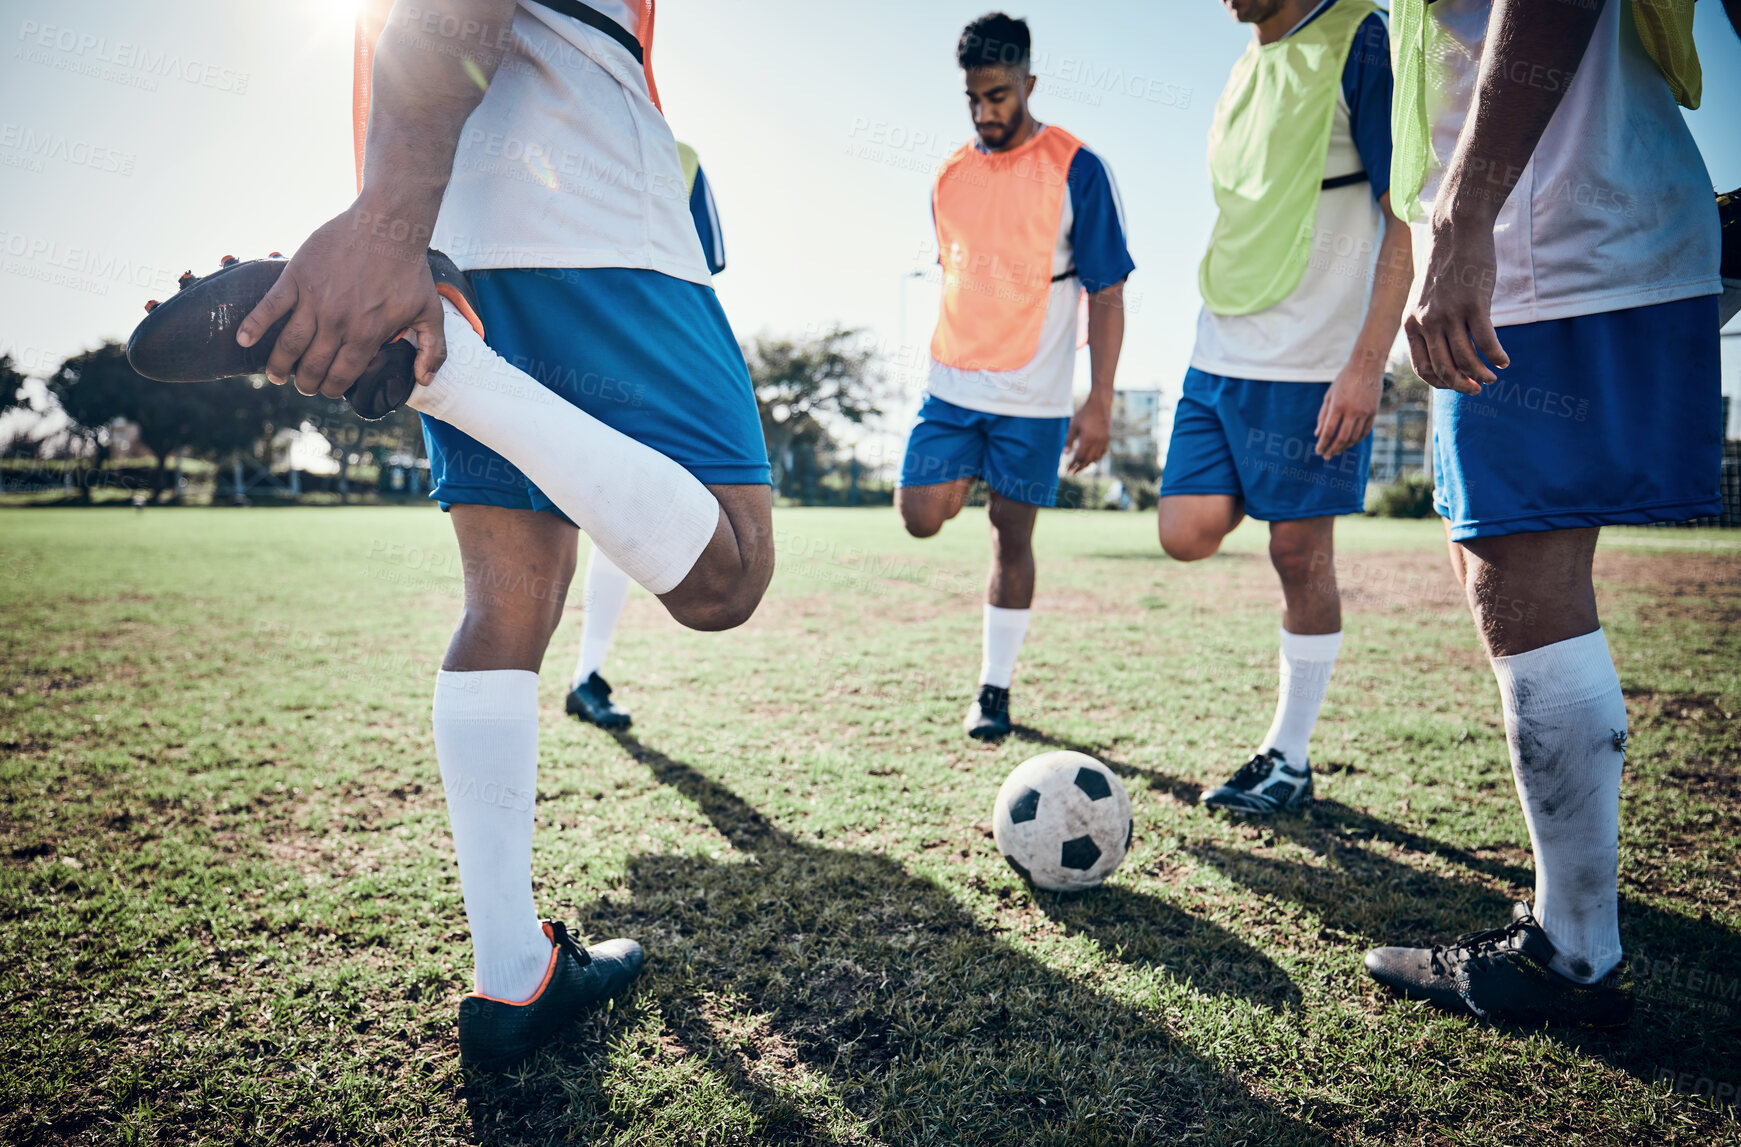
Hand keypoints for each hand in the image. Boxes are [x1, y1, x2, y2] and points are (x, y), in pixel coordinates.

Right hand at [237, 204, 446, 397]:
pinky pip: (270, 306)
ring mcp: (315, 301)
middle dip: (306, 383)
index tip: (327, 388)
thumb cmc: (409, 269)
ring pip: (289, 344)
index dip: (332, 387)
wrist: (387, 225)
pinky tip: (243, 340)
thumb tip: (425, 381)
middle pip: (312, 366)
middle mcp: (338, 323)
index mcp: (367, 335)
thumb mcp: (431, 311)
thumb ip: (433, 349)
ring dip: (278, 365)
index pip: (342, 375)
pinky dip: (254, 325)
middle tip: (302, 385)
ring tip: (276, 375)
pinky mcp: (297, 278)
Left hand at [1065, 398, 1110, 473]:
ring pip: (1095, 458)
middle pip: (1087, 460)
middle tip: (1072, 473)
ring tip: (1080, 468)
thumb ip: (1069, 440)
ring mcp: (1103, 441)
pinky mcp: (1107, 438)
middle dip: (1079, 468)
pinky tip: (1091, 460)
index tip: (1067, 469)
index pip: (1079, 457)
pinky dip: (1096, 458)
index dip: (1073, 464)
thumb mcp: (1073, 426)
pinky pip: (1102, 453)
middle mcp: (1097, 442)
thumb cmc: (1084, 414)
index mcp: (1087, 439)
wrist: (1100, 404)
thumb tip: (1065, 454)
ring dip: (1088, 464)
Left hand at [1315, 354, 1382, 458]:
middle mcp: (1352, 411)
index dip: (1323, 443)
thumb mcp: (1329, 395)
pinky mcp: (1374, 412)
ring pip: (1354, 437)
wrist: (1367, 366)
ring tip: (1336, 451)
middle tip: (1326, 456)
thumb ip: (1323, 415)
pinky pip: (1364, 432)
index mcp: (1338, 405)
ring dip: (1344, 447)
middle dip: (1333, 449)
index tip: (1318, 451)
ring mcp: (1365, 412)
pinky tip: (1349, 443)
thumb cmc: (1344, 379)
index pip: (1329, 431)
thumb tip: (1317, 434)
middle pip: (1342, 437)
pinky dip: (1356, 440)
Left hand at [1402, 214, 1507, 394]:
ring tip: (1492, 377)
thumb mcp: (1425, 297)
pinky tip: (1503, 361)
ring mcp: (1450, 314)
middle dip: (1462, 385)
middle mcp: (1427, 322)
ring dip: (1481, 374)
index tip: (1456, 386)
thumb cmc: (1445, 265)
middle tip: (1478, 388)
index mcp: (1411, 323)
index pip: (1422, 367)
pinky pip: (1486, 342)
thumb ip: (1429, 323)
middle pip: (1444, 369)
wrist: (1456, 231)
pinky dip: (1496, 357)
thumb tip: (1444, 350)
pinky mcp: (1473, 305)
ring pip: (1466, 360)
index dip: (1440, 383)